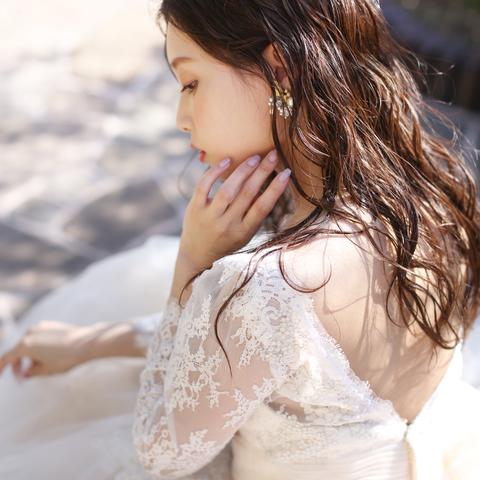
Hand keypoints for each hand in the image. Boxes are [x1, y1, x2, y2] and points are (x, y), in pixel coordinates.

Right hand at [0, 321, 92, 378]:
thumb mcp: (45, 370)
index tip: (0, 375)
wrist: (87, 342)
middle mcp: (30, 333)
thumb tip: (25, 372)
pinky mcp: (50, 324)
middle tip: (24, 377)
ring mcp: (40, 326)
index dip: (1, 368)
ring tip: (39, 367)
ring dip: (28, 356)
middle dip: (18, 365)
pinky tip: (46, 356)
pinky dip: (37, 347)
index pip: (6, 358)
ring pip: (28, 344)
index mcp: (25, 345)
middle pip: (17, 350)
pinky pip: (38, 337)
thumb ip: (30, 372)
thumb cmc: (66, 358)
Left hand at [179, 149, 290, 269]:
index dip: (275, 189)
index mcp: (243, 231)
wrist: (197, 253)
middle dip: (262, 172)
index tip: (286, 173)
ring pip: (227, 190)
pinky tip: (227, 160)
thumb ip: (255, 213)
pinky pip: (204, 186)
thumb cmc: (227, 241)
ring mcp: (209, 216)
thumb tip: (265, 185)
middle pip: (247, 194)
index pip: (262, 208)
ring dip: (242, 171)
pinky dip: (215, 172)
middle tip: (273, 155)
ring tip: (254, 157)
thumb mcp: (245, 234)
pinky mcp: (195, 208)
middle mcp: (227, 224)